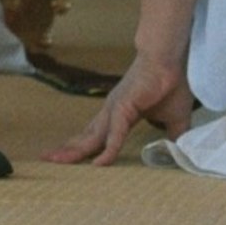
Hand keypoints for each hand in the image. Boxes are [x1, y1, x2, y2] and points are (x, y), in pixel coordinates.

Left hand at [48, 53, 191, 166]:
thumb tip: (177, 153)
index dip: (84, 148)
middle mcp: (111, 112)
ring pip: (92, 137)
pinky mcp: (124, 107)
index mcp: (120, 114)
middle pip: (86, 137)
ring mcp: (115, 110)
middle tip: (48, 160)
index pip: (97, 136)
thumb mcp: (174, 120)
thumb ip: (173, 137)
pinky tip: (100, 163)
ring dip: (76, 151)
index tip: (70, 158)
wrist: (169, 61)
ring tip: (57, 161)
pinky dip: (108, 149)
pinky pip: (115, 134)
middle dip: (68, 151)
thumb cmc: (170, 85)